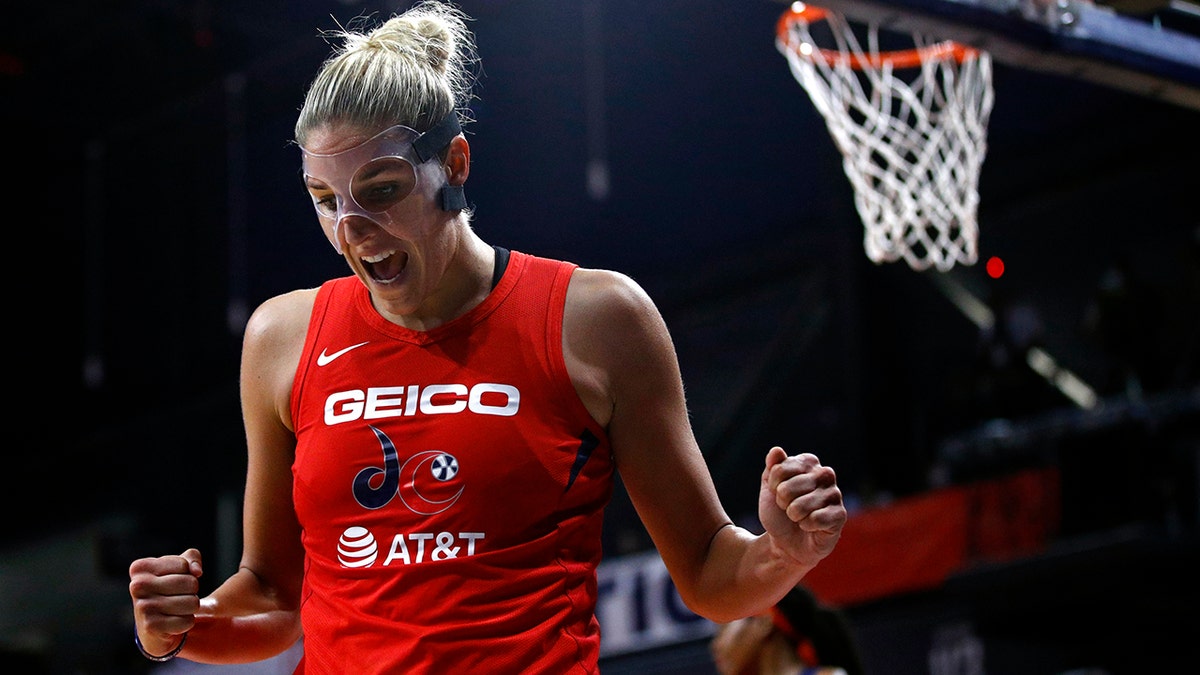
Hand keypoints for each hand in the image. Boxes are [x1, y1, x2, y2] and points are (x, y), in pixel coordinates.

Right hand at [129, 549, 202, 656]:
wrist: (152, 625)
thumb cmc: (168, 589)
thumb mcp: (179, 566)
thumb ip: (192, 558)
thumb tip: (197, 571)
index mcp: (140, 568)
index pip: (184, 565)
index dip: (187, 574)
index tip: (173, 581)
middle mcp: (137, 586)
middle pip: (190, 583)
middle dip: (192, 591)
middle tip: (178, 597)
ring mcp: (142, 607)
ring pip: (192, 602)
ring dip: (191, 607)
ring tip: (176, 609)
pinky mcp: (151, 626)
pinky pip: (187, 621)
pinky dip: (186, 622)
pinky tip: (173, 622)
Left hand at [758, 447, 845, 566]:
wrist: (786, 542)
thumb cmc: (779, 512)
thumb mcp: (769, 488)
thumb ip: (772, 467)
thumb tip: (776, 450)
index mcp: (808, 463)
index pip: (779, 469)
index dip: (772, 486)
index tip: (778, 492)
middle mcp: (825, 474)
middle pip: (787, 488)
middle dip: (782, 503)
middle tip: (789, 508)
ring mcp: (835, 494)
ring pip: (800, 505)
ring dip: (794, 516)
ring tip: (800, 517)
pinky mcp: (840, 515)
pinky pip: (815, 519)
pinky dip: (806, 526)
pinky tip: (811, 526)